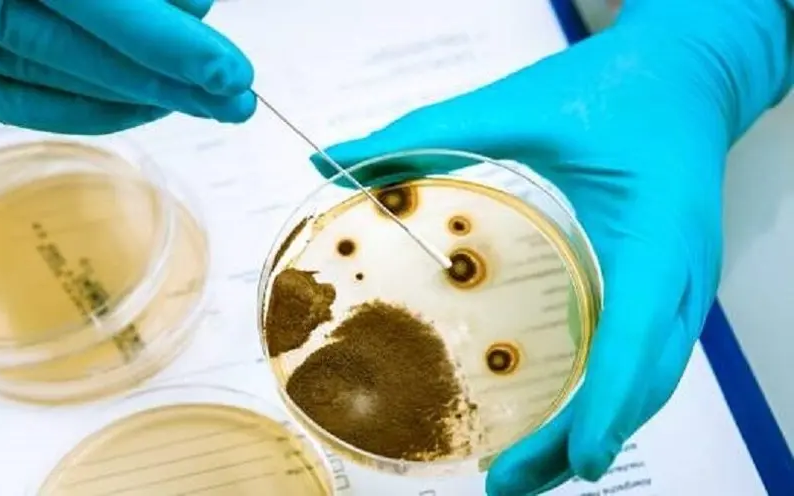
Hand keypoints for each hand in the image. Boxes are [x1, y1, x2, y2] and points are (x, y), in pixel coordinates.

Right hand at [0, 0, 254, 133]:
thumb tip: (195, 4)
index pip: (100, 6)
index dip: (168, 44)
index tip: (229, 69)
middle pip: (89, 57)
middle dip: (173, 83)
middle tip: (235, 98)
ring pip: (65, 88)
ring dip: (144, 99)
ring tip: (202, 100)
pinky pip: (33, 107)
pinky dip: (96, 110)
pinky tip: (145, 105)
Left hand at [313, 22, 738, 495]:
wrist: (688, 73)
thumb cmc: (616, 86)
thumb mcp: (518, 107)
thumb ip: (426, 133)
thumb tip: (333, 159)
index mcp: (656, 235)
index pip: (641, 337)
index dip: (608, 404)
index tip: (579, 460)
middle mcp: (682, 272)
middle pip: (646, 380)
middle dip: (586, 441)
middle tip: (511, 484)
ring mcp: (684, 284)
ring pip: (653, 378)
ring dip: (598, 429)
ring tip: (529, 471)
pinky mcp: (670, 285)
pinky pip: (648, 356)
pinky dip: (609, 397)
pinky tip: (564, 417)